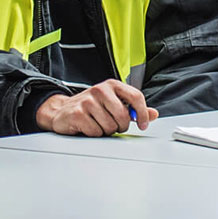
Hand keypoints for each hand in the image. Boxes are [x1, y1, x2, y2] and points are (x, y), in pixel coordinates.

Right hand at [36, 80, 157, 135]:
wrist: (62, 111)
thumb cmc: (92, 107)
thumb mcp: (115, 103)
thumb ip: (134, 108)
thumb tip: (153, 114)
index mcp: (113, 85)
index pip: (136, 96)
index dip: (142, 113)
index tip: (144, 124)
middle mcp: (101, 90)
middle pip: (123, 115)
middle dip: (121, 126)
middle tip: (115, 126)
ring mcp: (88, 101)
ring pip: (110, 125)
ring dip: (107, 130)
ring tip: (100, 125)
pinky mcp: (77, 113)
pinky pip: (96, 131)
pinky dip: (95, 134)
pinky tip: (89, 127)